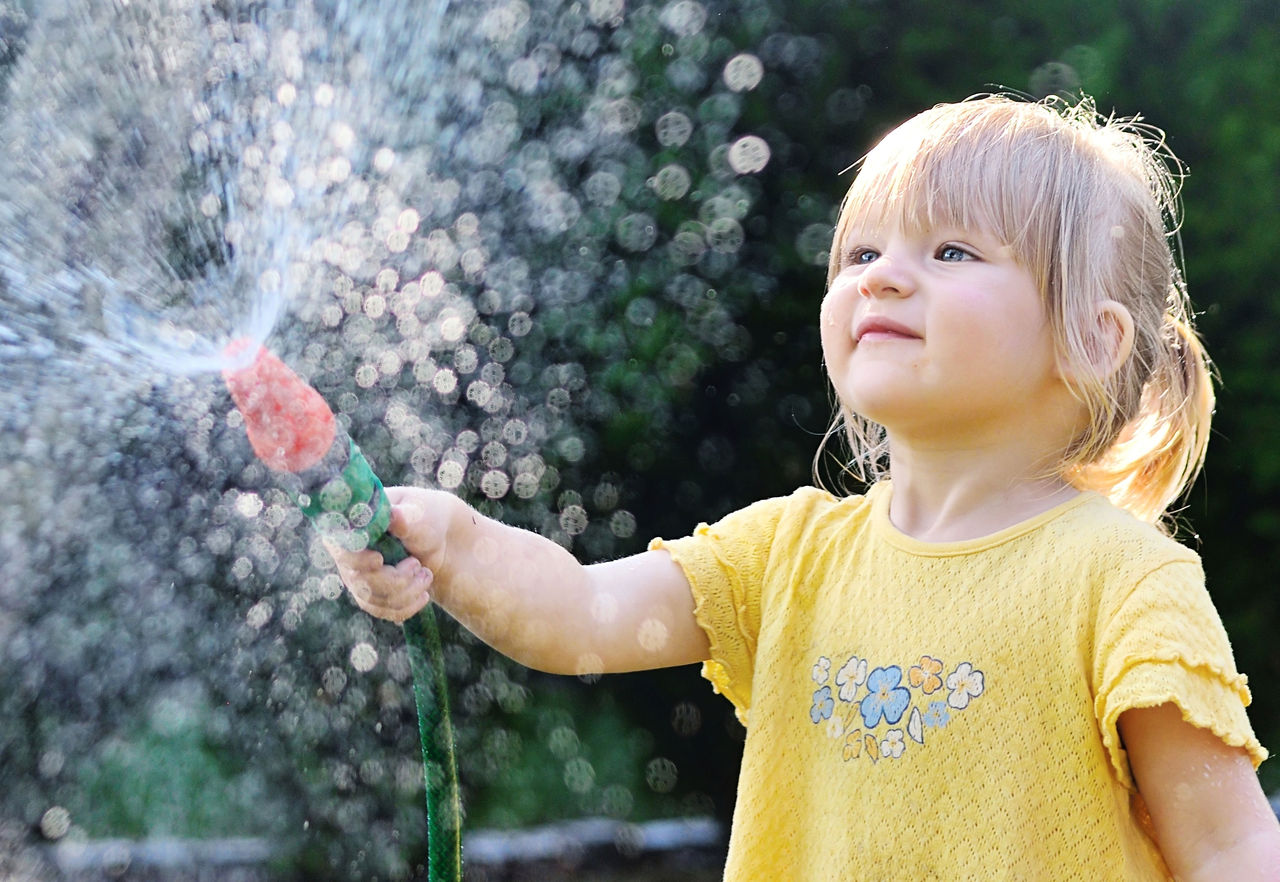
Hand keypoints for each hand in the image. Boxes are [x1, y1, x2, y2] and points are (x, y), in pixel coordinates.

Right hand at [326, 487, 451, 622]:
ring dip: (406, 593)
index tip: (379, 560)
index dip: (357, 560)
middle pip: (360, 581)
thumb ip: (405, 517)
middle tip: (417, 564)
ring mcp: (357, 578)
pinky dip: (406, 607)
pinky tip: (423, 595)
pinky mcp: (371, 596)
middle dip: (395, 579)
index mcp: (352, 528)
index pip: (342, 549)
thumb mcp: (418, 515)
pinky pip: (382, 611)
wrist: (437, 539)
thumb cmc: (423, 519)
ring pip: (372, 600)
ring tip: (426, 575)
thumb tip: (394, 515)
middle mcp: (348, 556)